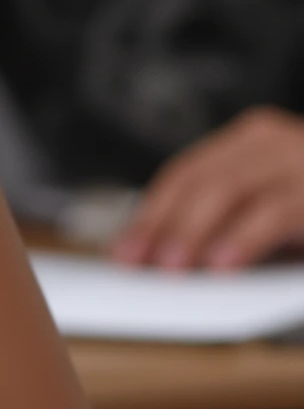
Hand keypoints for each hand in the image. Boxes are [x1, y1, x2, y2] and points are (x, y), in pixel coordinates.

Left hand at [113, 109, 303, 270]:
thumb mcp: (267, 208)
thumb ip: (223, 221)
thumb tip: (162, 255)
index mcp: (253, 142)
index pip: (186, 172)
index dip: (150, 212)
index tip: (123, 250)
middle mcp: (274, 142)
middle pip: (200, 178)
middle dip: (162, 223)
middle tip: (138, 262)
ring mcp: (299, 160)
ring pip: (229, 188)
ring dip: (192, 230)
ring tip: (171, 266)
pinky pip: (275, 212)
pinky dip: (243, 238)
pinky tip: (222, 263)